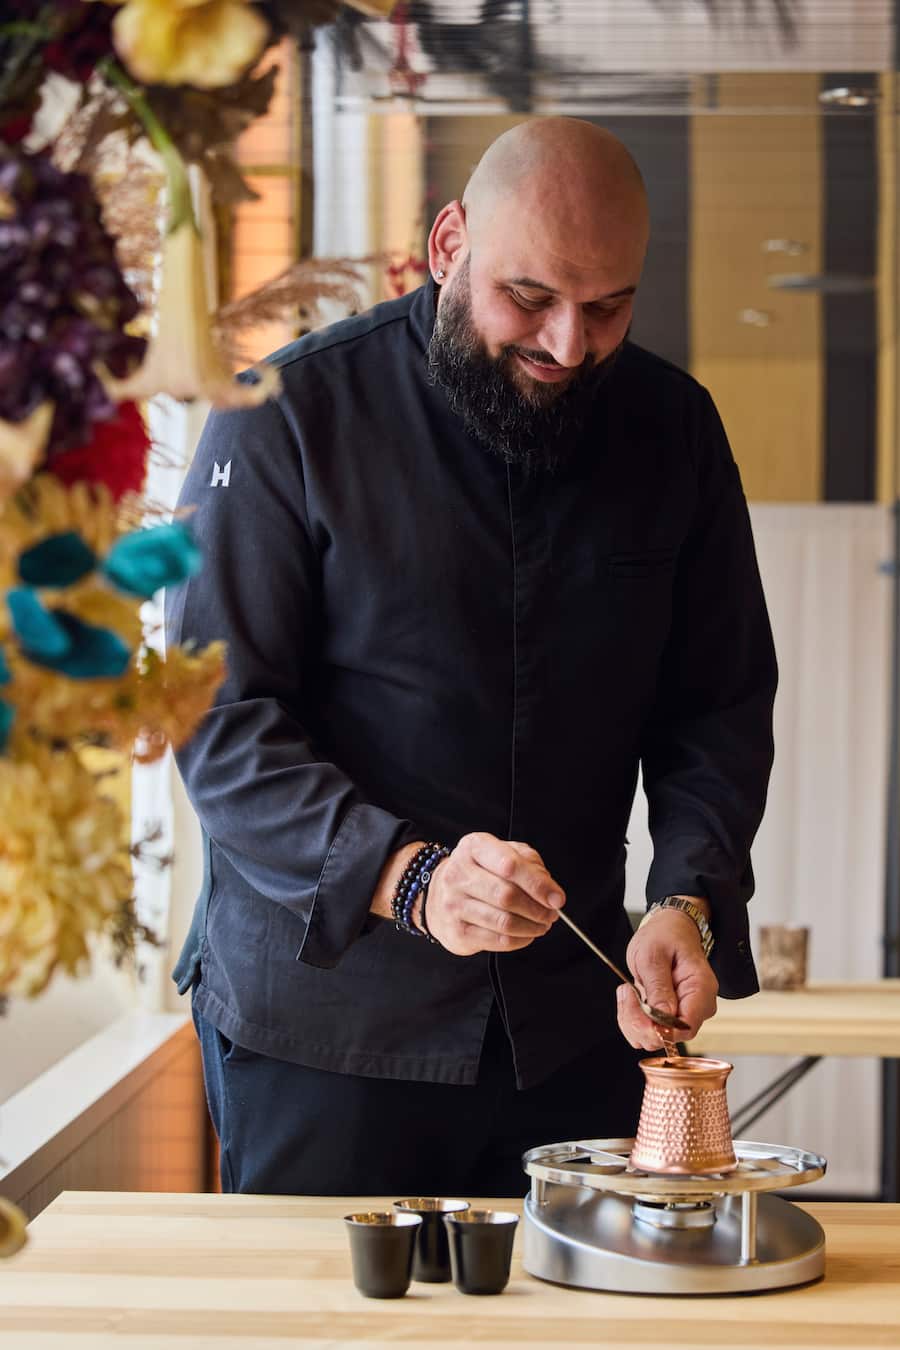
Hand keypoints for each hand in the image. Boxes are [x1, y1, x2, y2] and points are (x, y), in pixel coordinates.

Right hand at [424, 834, 563, 955]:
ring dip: (531, 927)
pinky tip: (526, 934)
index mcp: (474, 847)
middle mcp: (458, 874)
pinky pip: (498, 941)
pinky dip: (520, 940)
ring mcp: (454, 904)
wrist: (439, 893)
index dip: (538, 884)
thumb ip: (530, 866)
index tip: (557, 898)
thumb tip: (551, 893)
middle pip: (507, 896)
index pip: (510, 865)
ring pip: (504, 922)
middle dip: (537, 909)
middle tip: (551, 914)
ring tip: (542, 925)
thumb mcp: (505, 854)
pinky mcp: (457, 932)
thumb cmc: (481, 872)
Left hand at [617, 909, 718, 1050]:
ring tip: (629, 990)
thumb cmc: (664, 936)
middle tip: (628, 991)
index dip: (660, 1028)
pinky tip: (631, 996)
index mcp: (701, 989)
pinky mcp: (669, 1017)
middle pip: (668, 1036)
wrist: (667, 929)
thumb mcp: (653, 955)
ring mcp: (683, 1013)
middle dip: (639, 1020)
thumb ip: (658, 987)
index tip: (639, 1011)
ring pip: (653, 1038)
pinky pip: (646, 1032)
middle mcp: (697, 1006)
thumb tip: (663, 1021)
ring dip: (632, 1018)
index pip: (686, 1027)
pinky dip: (631, 1018)